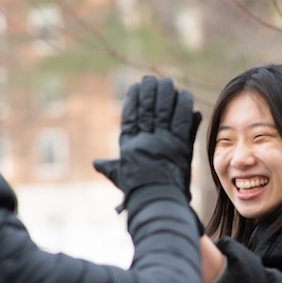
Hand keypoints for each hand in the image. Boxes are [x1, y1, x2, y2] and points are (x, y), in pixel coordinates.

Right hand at [94, 75, 201, 210]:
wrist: (157, 202)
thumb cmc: (138, 193)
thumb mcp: (121, 178)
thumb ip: (110, 168)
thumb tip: (96, 164)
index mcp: (130, 145)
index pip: (131, 116)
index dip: (133, 100)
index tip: (135, 87)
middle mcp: (145, 140)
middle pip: (148, 109)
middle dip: (150, 92)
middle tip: (152, 80)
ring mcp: (163, 142)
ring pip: (165, 111)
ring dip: (167, 94)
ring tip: (168, 83)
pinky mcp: (181, 146)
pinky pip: (183, 121)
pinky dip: (185, 108)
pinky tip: (185, 96)